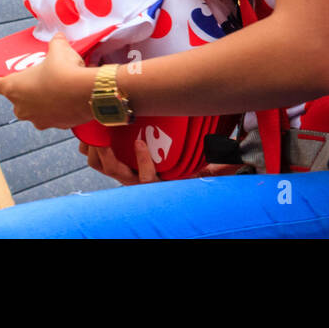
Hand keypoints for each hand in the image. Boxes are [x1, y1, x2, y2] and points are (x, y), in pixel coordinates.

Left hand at [0, 33, 94, 130]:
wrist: (88, 92)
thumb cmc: (66, 72)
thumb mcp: (59, 50)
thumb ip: (55, 43)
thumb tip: (58, 38)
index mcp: (13, 88)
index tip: (0, 74)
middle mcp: (21, 107)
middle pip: (16, 97)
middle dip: (26, 89)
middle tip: (39, 78)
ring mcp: (37, 119)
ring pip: (34, 109)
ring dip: (42, 101)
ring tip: (57, 88)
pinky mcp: (55, 125)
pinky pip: (52, 116)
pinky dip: (58, 109)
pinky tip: (69, 98)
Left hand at [78, 138, 240, 184]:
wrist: (168, 196)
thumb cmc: (186, 175)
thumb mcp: (202, 173)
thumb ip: (218, 165)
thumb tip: (237, 157)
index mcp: (158, 184)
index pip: (147, 179)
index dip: (141, 163)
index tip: (140, 144)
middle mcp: (138, 184)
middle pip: (117, 175)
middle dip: (109, 157)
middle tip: (105, 137)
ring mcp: (125, 176)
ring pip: (104, 169)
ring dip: (97, 153)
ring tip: (95, 132)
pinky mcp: (115, 168)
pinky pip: (98, 162)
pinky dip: (92, 149)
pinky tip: (91, 132)